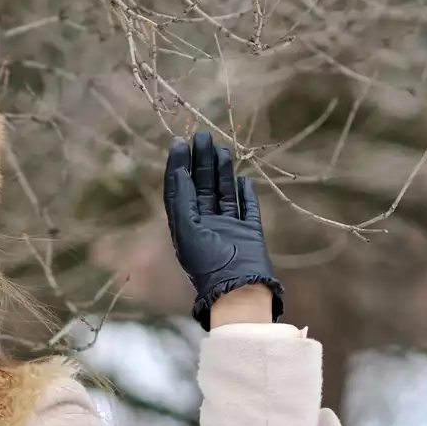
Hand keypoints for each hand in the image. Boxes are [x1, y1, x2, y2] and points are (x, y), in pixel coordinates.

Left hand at [163, 132, 285, 330]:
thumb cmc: (208, 263)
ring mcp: (228, 228)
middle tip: (202, 136)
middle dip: (201, 161)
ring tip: (221, 148)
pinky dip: (244, 194)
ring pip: (223, 192)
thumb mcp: (187, 229)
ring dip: (221, 171)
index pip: (180, 189)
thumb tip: (179, 172)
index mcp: (185, 226)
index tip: (179, 143)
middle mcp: (205, 225)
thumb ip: (182, 201)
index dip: (178, 166)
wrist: (237, 289)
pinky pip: (246, 208)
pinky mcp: (248, 233)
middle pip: (201, 186)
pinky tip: (242, 179)